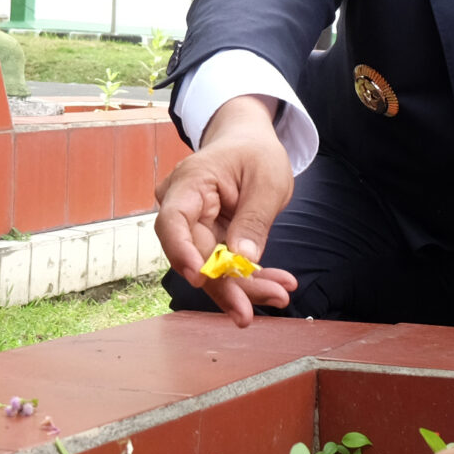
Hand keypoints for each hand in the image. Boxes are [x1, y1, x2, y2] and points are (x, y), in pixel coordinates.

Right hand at [154, 95, 300, 325]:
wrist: (247, 142)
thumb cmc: (256, 153)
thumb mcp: (268, 180)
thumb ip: (254, 219)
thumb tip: (242, 259)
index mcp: (190, 182)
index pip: (173, 222)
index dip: (182, 252)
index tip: (199, 277)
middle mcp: (183, 207)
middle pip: (196, 255)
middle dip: (228, 285)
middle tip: (253, 311)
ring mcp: (194, 226)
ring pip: (211, 268)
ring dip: (244, 287)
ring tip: (280, 295)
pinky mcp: (208, 240)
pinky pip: (224, 265)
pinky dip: (249, 277)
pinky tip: (276, 285)